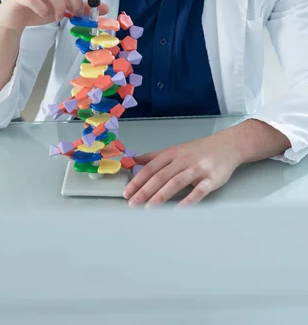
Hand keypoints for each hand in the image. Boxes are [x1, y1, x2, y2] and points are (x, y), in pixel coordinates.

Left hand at [123, 130, 243, 207]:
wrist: (227, 144)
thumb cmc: (199, 150)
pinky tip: (180, 209)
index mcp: (172, 154)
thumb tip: (133, 161)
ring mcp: (198, 169)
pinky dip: (189, 199)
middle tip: (132, 204)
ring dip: (162, 195)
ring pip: (176, 182)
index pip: (150, 168)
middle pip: (160, 176)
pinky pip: (200, 190)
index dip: (137, 180)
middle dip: (145, 190)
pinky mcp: (212, 178)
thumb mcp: (174, 149)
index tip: (126, 193)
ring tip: (149, 207)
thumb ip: (154, 157)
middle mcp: (182, 160)